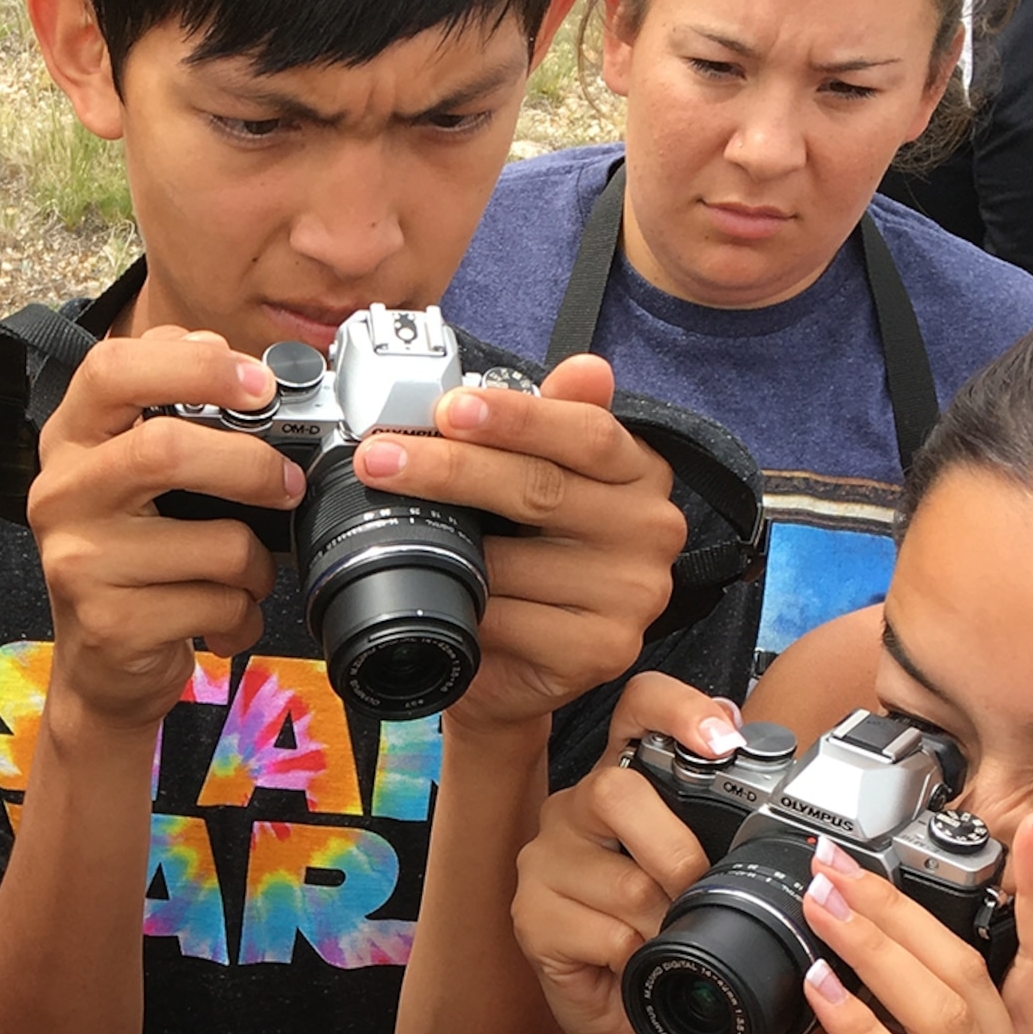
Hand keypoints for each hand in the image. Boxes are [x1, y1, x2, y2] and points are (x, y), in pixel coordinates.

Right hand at [24, 329, 304, 732]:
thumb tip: (249, 377)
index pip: (112, 369)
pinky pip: (218, 604)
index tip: (259, 384)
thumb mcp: (135, 479)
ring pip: (217, 542)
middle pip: (163, 449)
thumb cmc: (133, 560)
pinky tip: (221, 620)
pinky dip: (243, 615)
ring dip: (257, 563)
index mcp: (71, 440)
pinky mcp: (112, 624)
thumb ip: (176, 418)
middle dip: (251, 465)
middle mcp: (62, 493)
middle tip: (288, 483)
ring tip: (243, 575)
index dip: (195, 364)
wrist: (100, 667)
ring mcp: (79, 562)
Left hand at [354, 353, 683, 734]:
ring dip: (444, 546)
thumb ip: (555, 423)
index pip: (586, 431)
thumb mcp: (539, 481)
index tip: (448, 409)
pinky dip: (465, 605)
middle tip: (381, 459)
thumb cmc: (526, 560)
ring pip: (517, 559)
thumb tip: (587, 369)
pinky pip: (513, 620)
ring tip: (393, 532)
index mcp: (640, 473)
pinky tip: (436, 592)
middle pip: (542, 488)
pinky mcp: (602, 651)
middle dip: (450, 469)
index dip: (515, 417)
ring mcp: (633, 596)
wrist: (515, 665)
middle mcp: (651, 531)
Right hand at [511, 674, 742, 1033]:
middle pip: (617, 790)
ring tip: (670, 940)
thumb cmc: (675, 936)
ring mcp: (544, 862)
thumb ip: (724, 823)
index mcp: (622, 781)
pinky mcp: (531, 918)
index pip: (638, 709)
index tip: (720, 738)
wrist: (638, 1018)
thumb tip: (777, 788)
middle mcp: (573, 810)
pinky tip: (635, 963)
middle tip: (698, 891)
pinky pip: (603, 933)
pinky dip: (637, 956)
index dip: (677, 708)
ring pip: (622, 880)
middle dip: (678, 852)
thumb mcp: (706, 872)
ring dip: (665, 922)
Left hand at [776, 805, 1032, 1033]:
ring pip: (949, 1016)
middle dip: (903, 909)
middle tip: (835, 862)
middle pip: (976, 975)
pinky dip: (859, 1032)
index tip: (1029, 821)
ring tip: (822, 905)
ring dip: (877, 951)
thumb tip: (788, 961)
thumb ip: (831, 1033)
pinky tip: (817, 994)